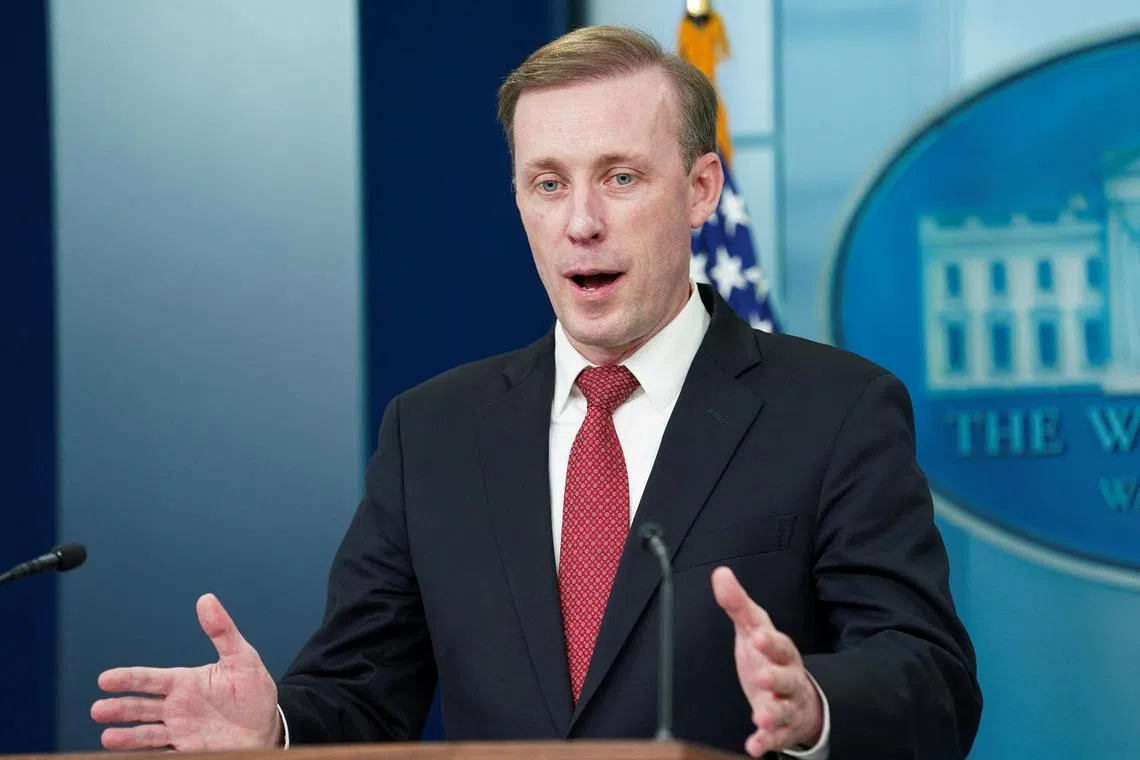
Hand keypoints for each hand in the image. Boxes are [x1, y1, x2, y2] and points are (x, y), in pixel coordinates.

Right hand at [91, 593, 280, 750]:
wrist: (265, 728)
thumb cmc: (253, 691)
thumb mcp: (242, 658)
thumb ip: (222, 631)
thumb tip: (206, 599)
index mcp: (185, 683)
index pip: (150, 679)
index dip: (128, 678)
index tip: (105, 679)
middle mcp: (176, 707)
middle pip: (141, 707)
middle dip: (120, 708)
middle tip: (98, 710)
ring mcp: (179, 731)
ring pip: (146, 733)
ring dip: (127, 736)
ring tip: (108, 737)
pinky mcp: (186, 751)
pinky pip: (162, 754)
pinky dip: (145, 755)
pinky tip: (132, 756)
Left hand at [712, 567, 822, 756]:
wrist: (799, 696)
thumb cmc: (770, 657)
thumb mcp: (755, 629)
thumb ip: (738, 604)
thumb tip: (720, 573)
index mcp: (782, 653)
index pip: (780, 644)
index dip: (770, 642)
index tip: (758, 637)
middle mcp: (789, 679)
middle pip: (786, 679)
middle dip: (776, 679)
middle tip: (762, 679)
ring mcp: (787, 705)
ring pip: (784, 710)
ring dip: (773, 714)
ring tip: (760, 716)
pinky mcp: (782, 729)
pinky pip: (777, 738)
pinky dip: (766, 741)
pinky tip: (754, 746)